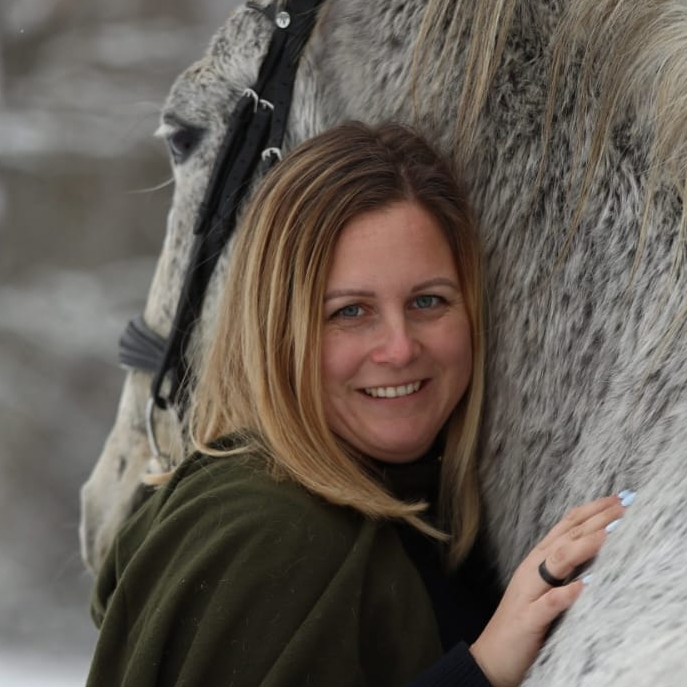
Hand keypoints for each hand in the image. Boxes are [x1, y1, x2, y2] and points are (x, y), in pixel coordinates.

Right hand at [469, 493, 628, 686]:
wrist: (491, 655)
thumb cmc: (522, 620)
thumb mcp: (544, 587)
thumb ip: (562, 567)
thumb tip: (592, 545)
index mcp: (537, 561)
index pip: (565, 528)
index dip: (589, 512)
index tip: (615, 499)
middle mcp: (532, 570)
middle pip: (564, 538)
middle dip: (593, 521)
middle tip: (620, 506)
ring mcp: (528, 593)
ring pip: (555, 563)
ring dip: (581, 548)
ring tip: (605, 534)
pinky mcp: (528, 619)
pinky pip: (546, 605)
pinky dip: (563, 595)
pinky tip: (580, 587)